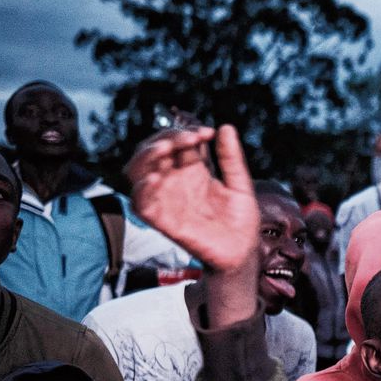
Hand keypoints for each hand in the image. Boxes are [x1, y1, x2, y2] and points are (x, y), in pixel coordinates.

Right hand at [125, 125, 259, 272]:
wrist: (242, 253)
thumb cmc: (241, 220)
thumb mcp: (240, 184)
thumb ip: (231, 158)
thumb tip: (225, 127)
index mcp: (192, 170)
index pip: (176, 141)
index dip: (185, 131)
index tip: (207, 132)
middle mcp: (175, 181)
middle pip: (152, 151)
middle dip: (164, 137)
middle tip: (189, 137)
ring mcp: (166, 199)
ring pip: (137, 171)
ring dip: (146, 156)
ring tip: (166, 148)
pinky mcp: (163, 221)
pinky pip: (140, 203)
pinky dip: (142, 190)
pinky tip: (154, 179)